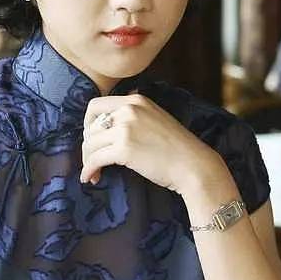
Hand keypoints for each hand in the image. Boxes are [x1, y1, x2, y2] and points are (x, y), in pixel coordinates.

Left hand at [79, 94, 229, 196]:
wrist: (193, 164)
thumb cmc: (177, 147)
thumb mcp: (156, 118)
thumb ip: (136, 114)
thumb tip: (111, 119)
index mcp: (136, 100)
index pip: (96, 106)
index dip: (88, 124)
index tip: (93, 139)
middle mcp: (128, 110)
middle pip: (91, 127)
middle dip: (88, 145)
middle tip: (93, 160)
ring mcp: (126, 129)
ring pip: (90, 144)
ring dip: (88, 160)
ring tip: (94, 173)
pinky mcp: (124, 149)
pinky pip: (95, 159)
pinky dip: (89, 170)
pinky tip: (92, 178)